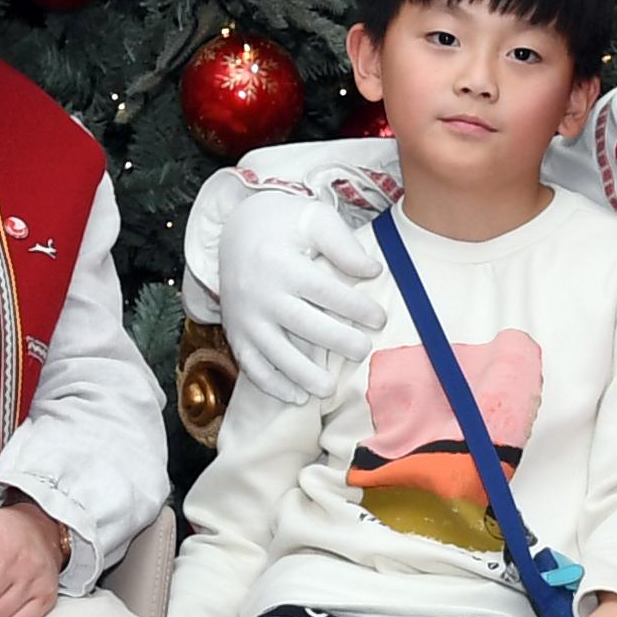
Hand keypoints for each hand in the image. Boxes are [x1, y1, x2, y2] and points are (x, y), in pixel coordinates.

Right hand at [219, 186, 388, 404]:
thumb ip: (343, 245)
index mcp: (282, 264)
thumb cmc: (285, 224)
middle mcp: (261, 293)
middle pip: (303, 325)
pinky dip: (272, 385)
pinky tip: (296, 397)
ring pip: (275, 352)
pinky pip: (251, 365)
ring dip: (302, 375)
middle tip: (363, 351)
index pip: (325, 291)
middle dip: (336, 341)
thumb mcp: (314, 219)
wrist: (236, 231)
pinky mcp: (236, 333)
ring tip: (329, 390)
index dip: (356, 307)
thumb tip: (373, 272)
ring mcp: (245, 317)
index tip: (380, 319)